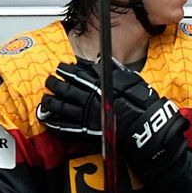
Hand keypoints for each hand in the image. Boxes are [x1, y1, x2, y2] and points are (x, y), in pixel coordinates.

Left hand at [38, 61, 188, 176]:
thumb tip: (102, 62)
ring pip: (62, 107)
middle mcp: (89, 98)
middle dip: (54, 84)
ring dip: (51, 102)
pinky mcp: (87, 131)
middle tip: (49, 81)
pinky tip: (48, 120)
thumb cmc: (141, 103)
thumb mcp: (130, 79)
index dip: (66, 70)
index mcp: (98, 84)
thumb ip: (113, 70)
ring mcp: (86, 115)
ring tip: (45, 100)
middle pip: (65, 89)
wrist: (146, 127)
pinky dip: (55, 123)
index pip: (77, 74)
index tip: (60, 68)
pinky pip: (66, 127)